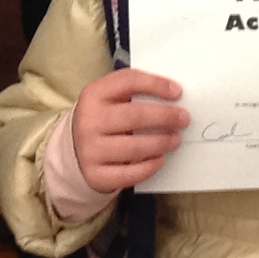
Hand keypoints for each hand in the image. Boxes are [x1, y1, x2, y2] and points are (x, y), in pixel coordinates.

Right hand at [72, 68, 188, 192]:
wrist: (74, 149)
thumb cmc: (103, 119)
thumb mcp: (109, 98)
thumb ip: (134, 92)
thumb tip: (172, 95)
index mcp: (94, 95)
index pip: (128, 82)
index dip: (155, 85)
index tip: (177, 92)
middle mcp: (89, 121)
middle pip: (135, 116)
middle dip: (165, 117)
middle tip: (183, 119)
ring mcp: (90, 150)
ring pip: (134, 148)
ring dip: (161, 143)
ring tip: (176, 140)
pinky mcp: (96, 175)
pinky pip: (130, 173)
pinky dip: (149, 167)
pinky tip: (160, 160)